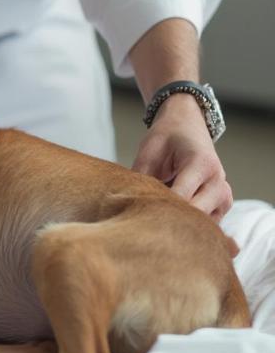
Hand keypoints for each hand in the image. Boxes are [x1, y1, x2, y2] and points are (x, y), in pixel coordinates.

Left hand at [132, 94, 231, 220]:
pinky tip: (170, 212)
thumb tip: (129, 204)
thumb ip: (142, 178)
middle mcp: (219, 183)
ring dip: (177, 222)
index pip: (181, 198)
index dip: (158, 207)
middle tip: (143, 218)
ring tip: (157, 211)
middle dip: (167, 218)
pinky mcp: (221, 208)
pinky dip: (186, 223)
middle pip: (193, 216)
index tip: (138, 211)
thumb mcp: (149, 152)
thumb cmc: (166, 137)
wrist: (188, 126)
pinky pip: (203, 225)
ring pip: (200, 225)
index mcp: (202, 165)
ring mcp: (224, 198)